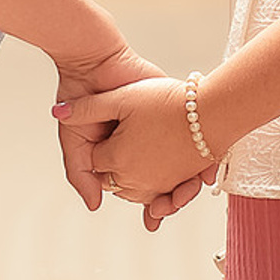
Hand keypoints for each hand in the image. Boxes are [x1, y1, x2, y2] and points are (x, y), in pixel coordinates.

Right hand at [53, 73, 213, 214]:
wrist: (93, 64)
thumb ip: (81, 175)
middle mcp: (144, 146)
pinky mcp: (176, 112)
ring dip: (190, 183)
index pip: (142, 189)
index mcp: (122, 156)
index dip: (152, 204)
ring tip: (190, 191)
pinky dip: (203, 157)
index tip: (155, 216)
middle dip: (173, 199)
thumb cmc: (79, 98)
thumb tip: (94, 206)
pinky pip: (197, 138)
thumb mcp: (74, 143)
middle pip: (167, 182)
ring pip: (185, 166)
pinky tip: (205, 171)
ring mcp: (162, 130)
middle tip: (172, 207)